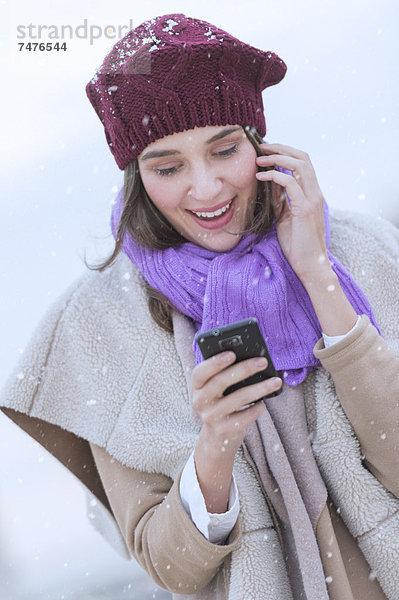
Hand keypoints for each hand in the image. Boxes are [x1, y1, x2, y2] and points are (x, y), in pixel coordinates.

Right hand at [191, 351, 281, 511]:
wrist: (217, 437)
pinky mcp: (224, 430)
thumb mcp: (216, 389)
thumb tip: (251, 359)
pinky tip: (263, 403)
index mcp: (197, 386)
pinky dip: (257, 409)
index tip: (232, 353)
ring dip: (260, 388)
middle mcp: (200, 401)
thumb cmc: (221, 402)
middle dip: (244, 369)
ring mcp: (211, 417)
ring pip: (238, 398)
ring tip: (275, 381)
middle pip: (221, 382)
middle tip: (263, 361)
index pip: (200, 372)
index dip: (214, 362)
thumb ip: (225, 374)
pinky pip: (245, 416)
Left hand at [255, 143, 330, 282]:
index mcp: (311, 193)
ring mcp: (312, 199)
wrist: (310, 265)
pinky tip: (261, 177)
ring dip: (278, 157)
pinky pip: (291, 183)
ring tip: (259, 159)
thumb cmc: (297, 244)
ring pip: (300, 165)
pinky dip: (275, 175)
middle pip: (303, 157)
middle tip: (261, 147)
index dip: (285, 152)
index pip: (302, 163)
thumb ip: (280, 199)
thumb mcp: (284, 216)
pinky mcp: (305, 209)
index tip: (266, 151)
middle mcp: (315, 192)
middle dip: (281, 148)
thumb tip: (269, 182)